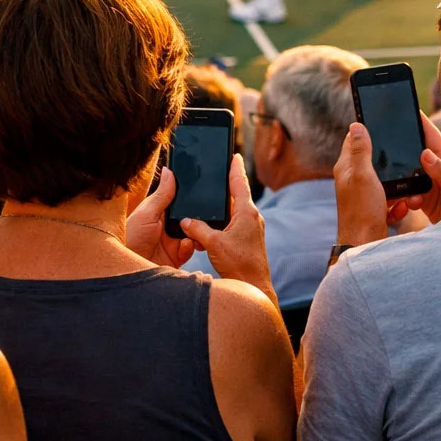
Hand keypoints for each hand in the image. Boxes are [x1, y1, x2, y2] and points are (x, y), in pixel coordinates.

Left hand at [125, 167, 195, 268]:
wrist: (128, 269)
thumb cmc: (130, 237)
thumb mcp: (147, 213)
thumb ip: (162, 194)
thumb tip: (169, 170)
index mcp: (159, 212)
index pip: (178, 200)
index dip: (189, 197)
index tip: (201, 190)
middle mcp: (166, 225)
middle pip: (188, 217)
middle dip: (196, 216)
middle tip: (200, 214)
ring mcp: (172, 241)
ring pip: (192, 232)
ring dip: (195, 231)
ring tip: (193, 231)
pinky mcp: (176, 256)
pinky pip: (190, 249)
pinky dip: (190, 246)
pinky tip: (184, 245)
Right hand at [180, 155, 274, 303]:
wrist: (254, 286)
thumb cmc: (239, 264)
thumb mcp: (213, 243)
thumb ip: (197, 229)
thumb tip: (185, 221)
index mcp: (247, 212)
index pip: (240, 182)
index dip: (235, 167)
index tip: (235, 154)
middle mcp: (251, 217)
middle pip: (236, 195)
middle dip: (225, 185)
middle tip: (217, 171)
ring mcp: (251, 229)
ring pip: (232, 211)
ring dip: (220, 208)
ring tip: (206, 202)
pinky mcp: (247, 239)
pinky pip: (232, 224)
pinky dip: (220, 223)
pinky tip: (207, 229)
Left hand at [333, 122, 401, 247]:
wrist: (365, 245)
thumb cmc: (362, 210)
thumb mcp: (363, 175)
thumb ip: (360, 151)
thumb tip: (356, 125)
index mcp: (347, 168)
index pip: (353, 140)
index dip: (366, 131)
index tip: (382, 125)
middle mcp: (353, 180)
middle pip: (372, 161)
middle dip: (388, 161)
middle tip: (402, 161)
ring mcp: (364, 195)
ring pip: (385, 182)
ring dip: (398, 186)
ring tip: (405, 192)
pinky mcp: (375, 209)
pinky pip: (391, 201)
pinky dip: (398, 204)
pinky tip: (400, 208)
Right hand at [404, 112, 440, 223]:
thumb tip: (426, 153)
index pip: (431, 136)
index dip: (420, 121)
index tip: (407, 107)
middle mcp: (436, 169)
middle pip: (415, 150)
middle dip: (403, 147)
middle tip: (387, 143)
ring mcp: (429, 182)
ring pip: (408, 171)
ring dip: (402, 178)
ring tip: (405, 188)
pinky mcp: (423, 196)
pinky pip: (407, 190)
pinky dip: (405, 195)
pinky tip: (411, 203)